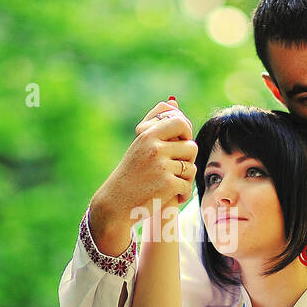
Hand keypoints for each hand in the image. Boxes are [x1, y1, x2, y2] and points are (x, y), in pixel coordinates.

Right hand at [89, 101, 197, 254]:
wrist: (116, 203)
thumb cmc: (131, 173)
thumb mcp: (139, 145)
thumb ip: (156, 124)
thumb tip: (173, 102)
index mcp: (148, 136)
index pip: (180, 122)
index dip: (186, 132)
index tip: (181, 142)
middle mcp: (155, 148)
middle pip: (191, 146)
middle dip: (187, 159)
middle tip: (176, 168)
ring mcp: (161, 167)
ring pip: (191, 168)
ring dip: (185, 178)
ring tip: (171, 183)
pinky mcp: (167, 185)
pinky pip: (188, 186)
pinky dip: (182, 194)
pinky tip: (171, 196)